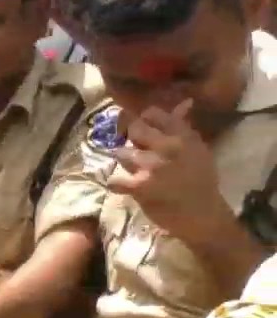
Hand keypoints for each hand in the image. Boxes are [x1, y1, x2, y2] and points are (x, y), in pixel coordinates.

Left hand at [109, 100, 231, 244]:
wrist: (202, 214)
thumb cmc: (200, 180)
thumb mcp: (197, 148)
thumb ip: (183, 126)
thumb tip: (183, 102)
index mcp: (182, 135)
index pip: (152, 113)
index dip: (142, 120)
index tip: (144, 131)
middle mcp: (167, 146)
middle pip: (133, 130)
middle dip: (130, 140)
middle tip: (137, 152)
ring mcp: (152, 166)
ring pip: (122, 153)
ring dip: (125, 162)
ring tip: (135, 171)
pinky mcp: (140, 186)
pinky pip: (115, 179)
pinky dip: (116, 184)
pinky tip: (123, 187)